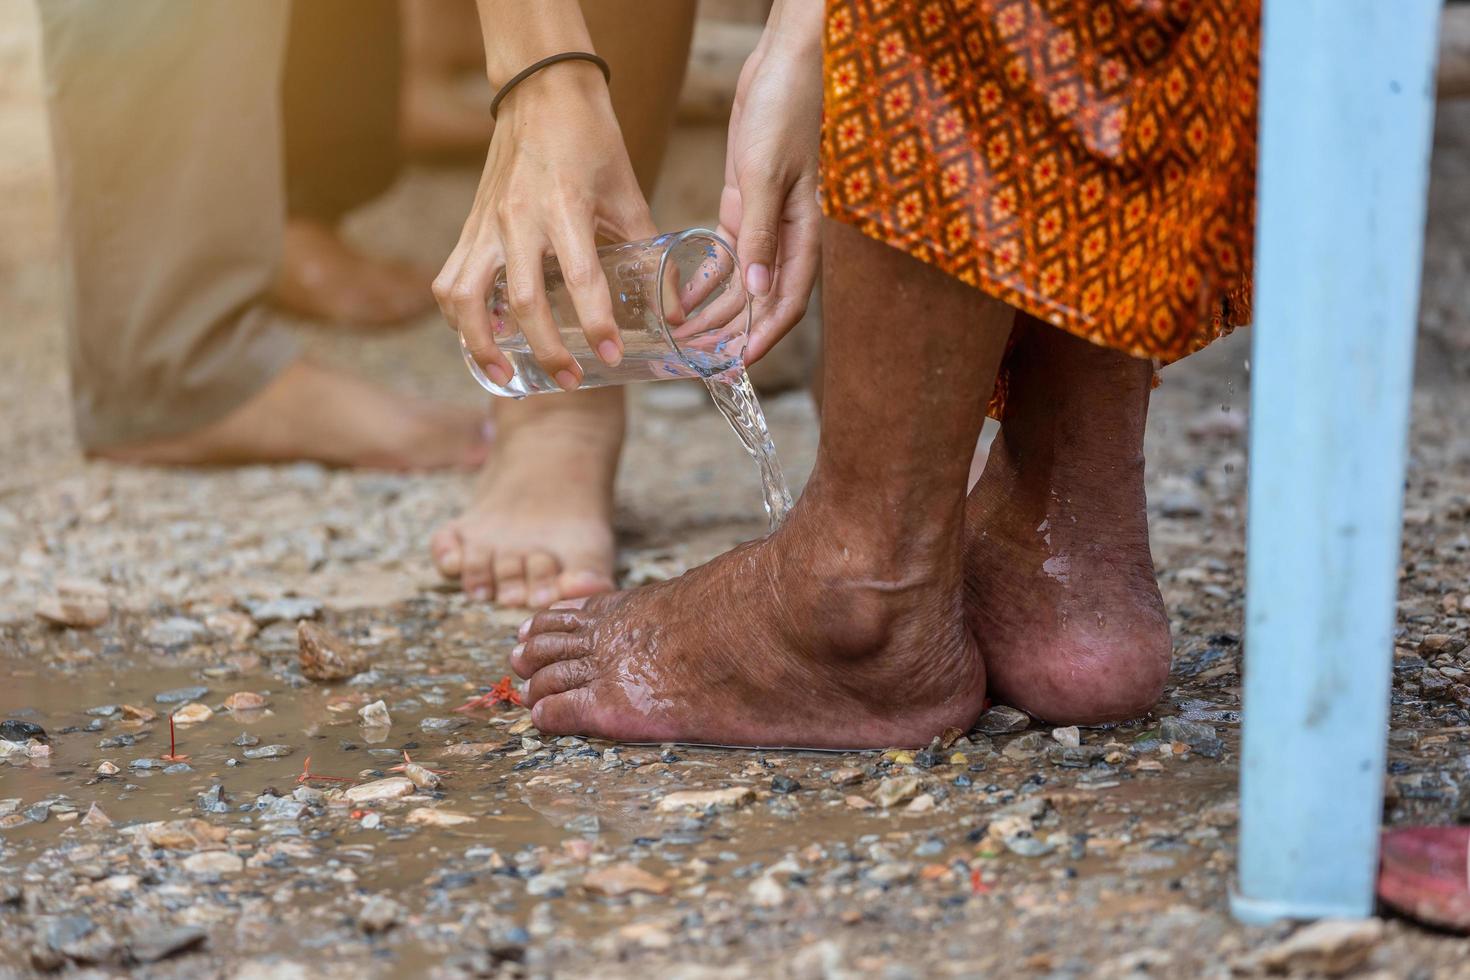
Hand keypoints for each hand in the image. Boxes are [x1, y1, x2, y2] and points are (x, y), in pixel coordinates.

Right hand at [434, 66, 653, 389]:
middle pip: (523, 302)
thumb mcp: (627, 193)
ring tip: (504, 376)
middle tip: (571, 380)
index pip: (581, 279)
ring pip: (465, 297)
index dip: (597, 323)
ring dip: (481, 343)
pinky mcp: (469, 226)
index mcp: (565, 207)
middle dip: (547, 350)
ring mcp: (486, 224)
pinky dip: (457, 315)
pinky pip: (450, 280)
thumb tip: (670, 308)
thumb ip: (645, 251)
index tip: (610, 356)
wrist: (541, 90)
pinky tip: (477, 337)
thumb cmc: (590, 140)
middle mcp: (518, 219)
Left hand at [717, 8, 823, 364]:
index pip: (787, 300)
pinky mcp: (744, 199)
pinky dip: (707, 277)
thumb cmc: (788, 109)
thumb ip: (760, 233)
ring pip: (741, 281)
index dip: (763, 336)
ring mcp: (764, 219)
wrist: (785, 61)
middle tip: (696, 359)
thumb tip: (759, 291)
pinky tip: (684, 298)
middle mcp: (786, 234)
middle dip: (730, 332)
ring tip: (685, 338)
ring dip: (715, 311)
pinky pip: (727, 252)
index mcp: (804, 232)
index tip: (736, 364)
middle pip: (760, 300)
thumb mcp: (766, 174)